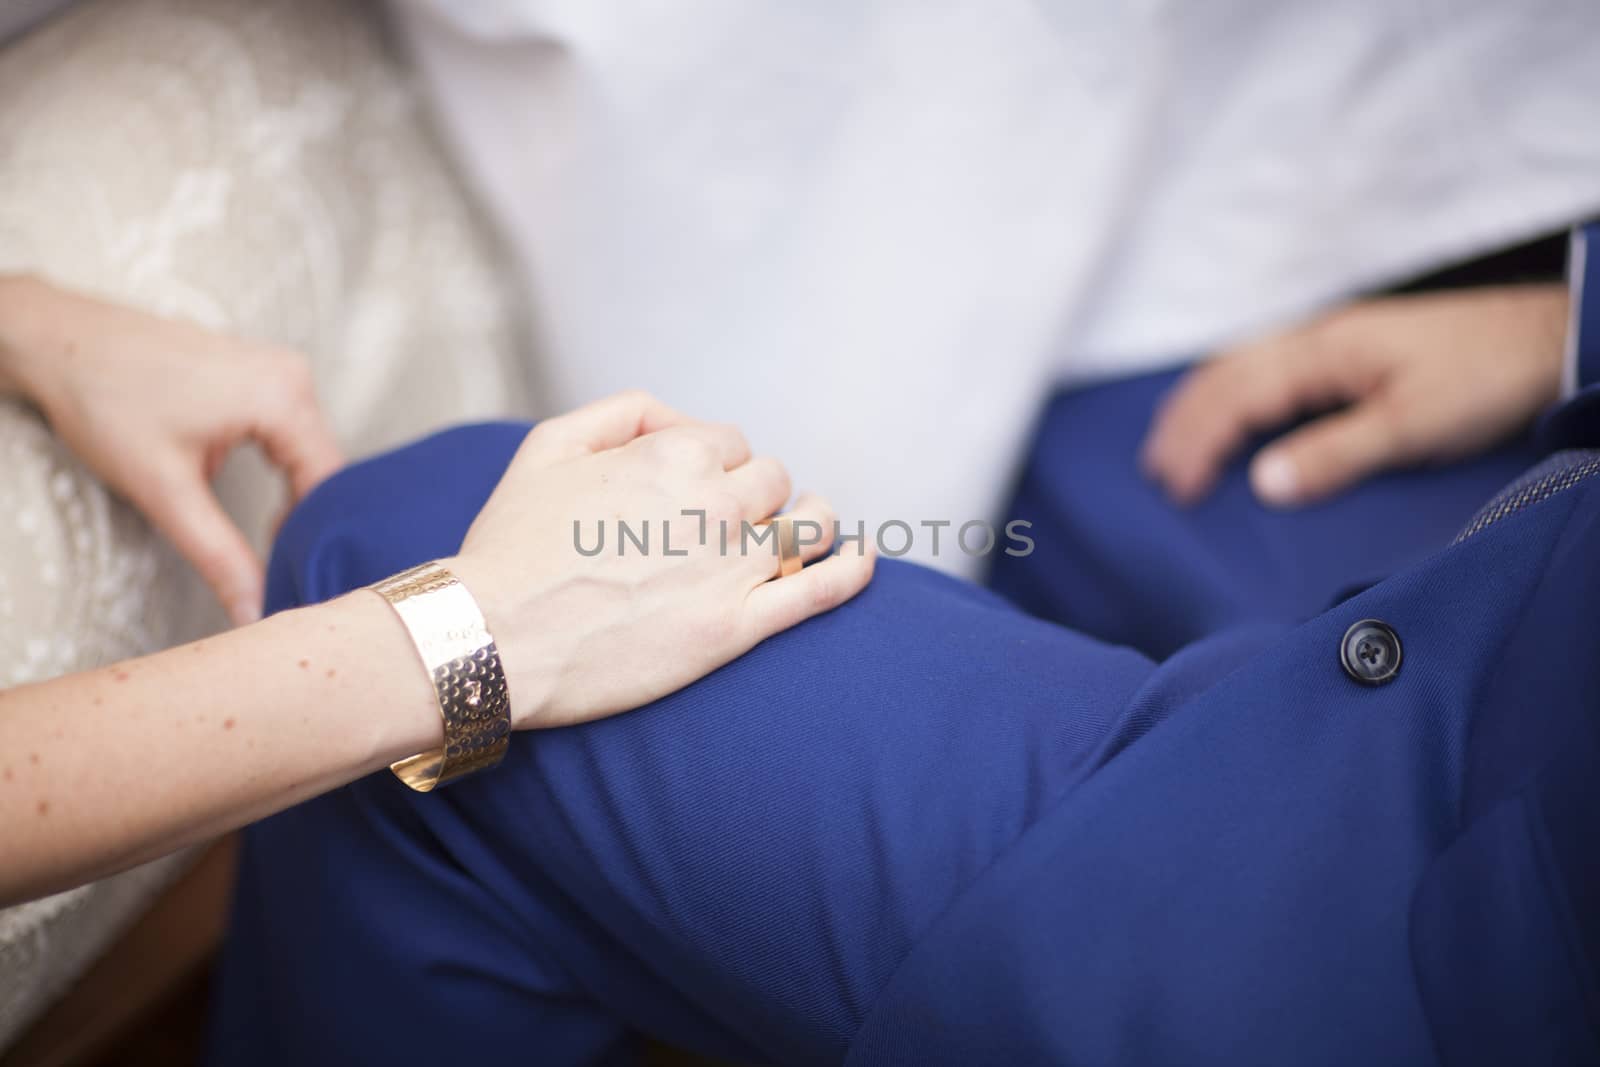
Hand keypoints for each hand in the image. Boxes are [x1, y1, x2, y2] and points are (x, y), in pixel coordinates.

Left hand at [0, 275, 343, 623]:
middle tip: (276, 568)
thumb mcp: (166, 491)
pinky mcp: (262, 374)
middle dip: (303, 521)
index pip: (328, 486)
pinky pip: (292, 433)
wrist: (59, 341)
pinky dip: (280, 471)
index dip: (312, 538)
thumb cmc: (104, 402)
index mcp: (284, 397)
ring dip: (292, 498)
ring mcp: (279, 370)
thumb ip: (221, 556)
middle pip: (324, 470)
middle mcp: (294, 377)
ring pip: (309, 454)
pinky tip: (260, 502)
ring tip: (265, 539)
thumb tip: (255, 611)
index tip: (290, 577)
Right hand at [446, 391, 876, 728]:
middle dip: (757, 495)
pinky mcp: (736, 628)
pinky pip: (822, 591)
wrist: (492, 639)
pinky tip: (865, 560)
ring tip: (796, 534)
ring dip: (809, 522)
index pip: (732, 444)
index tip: (692, 493)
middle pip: (773, 482)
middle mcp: (715, 503)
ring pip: (809, 526)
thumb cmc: (511, 546)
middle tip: (724, 525)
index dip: (715, 466)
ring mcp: (731, 568)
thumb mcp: (548, 447)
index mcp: (675, 455)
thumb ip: (622, 414)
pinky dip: (853, 571)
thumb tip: (678, 417)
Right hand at [1141, 286, 1568, 506]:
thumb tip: (1262, 484)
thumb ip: (1335, 454)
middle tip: (1155, 471)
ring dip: (1200, 403)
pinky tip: (1231, 407)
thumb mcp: (1413, 426)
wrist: (1547, 337)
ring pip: (1240, 363)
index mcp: (1322, 351)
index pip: (1237, 396)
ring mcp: (1329, 337)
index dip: (1199, 442)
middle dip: (1183, 422)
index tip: (1176, 488)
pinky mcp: (1346, 347)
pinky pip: (1265, 364)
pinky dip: (1230, 389)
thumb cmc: (1486, 378)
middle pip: (1225, 374)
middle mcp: (1315, 336)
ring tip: (1172, 440)